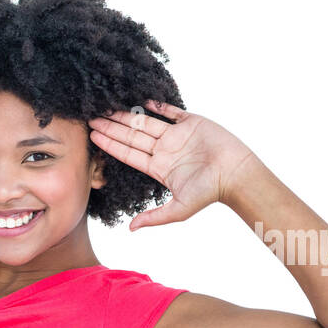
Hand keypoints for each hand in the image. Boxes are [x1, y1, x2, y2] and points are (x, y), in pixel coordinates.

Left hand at [88, 100, 258, 230]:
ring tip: (107, 107)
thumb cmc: (209, 192)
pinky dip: (157, 105)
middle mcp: (164, 151)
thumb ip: (153, 217)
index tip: (93, 136)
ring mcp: (177, 136)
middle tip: (91, 117)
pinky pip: (170, 111)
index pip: (128, 154)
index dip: (110, 145)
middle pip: (132, 136)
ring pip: (146, 122)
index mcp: (159, 168)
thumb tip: (130, 228)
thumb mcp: (178, 209)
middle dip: (112, 127)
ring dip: (127, 115)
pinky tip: (139, 99)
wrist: (236, 174)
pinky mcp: (192, 122)